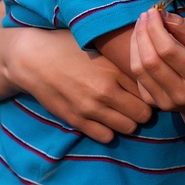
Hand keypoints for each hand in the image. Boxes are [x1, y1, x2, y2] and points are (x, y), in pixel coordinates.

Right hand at [4, 29, 151, 142]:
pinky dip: (109, 131)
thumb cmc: (67, 47)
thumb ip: (122, 59)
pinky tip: (104, 119)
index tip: (147, 90)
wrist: (33, 59)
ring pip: (128, 128)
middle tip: (136, 103)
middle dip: (143, 110)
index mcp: (114, 70)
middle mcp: (106, 91)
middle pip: (143, 114)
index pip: (149, 91)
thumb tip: (147, 62)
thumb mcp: (99, 47)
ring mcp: (91, 108)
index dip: (151, 92)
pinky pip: (106, 137)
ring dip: (128, 122)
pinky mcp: (77, 120)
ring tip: (121, 112)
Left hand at [130, 9, 184, 117]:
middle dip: (142, 34)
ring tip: (140, 27)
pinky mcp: (155, 104)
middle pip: (150, 60)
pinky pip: (137, 78)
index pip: (167, 49)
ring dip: (135, 44)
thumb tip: (160, 14)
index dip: (155, 28)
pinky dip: (136, 58)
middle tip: (144, 16)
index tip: (152, 11)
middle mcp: (180, 92)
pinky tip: (142, 46)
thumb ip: (183, 28)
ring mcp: (165, 101)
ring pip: (139, 69)